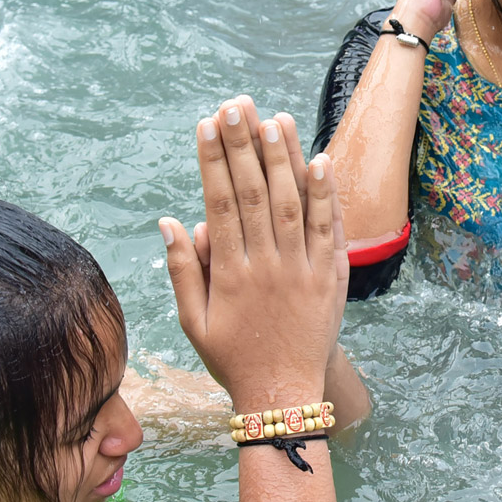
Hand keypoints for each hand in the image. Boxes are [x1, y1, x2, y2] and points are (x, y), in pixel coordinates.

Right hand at [161, 99, 347, 411]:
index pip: (220, 204)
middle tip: (236, 105)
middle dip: (244, 146)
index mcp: (230, 275)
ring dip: (284, 159)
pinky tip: (319, 161)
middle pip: (255, 194)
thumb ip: (182, 271)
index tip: (207, 125)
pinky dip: (326, 196)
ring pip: (294, 205)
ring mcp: (302, 271)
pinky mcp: (331, 279)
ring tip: (274, 118)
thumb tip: (171, 221)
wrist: (283, 396)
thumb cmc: (232, 358)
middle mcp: (267, 267)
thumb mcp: (193, 322)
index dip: (213, 162)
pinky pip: (330, 231)